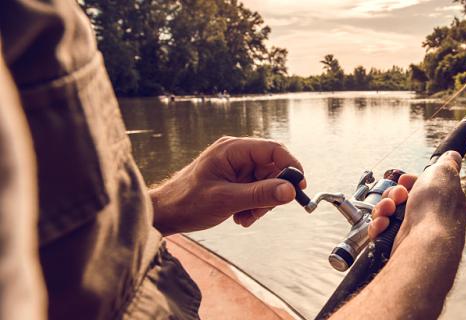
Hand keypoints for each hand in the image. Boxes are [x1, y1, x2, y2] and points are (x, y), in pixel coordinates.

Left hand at [150, 137, 304, 234]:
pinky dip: (252, 206)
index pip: (273, 150)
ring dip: (260, 204)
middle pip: (272, 169)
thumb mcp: (227, 200)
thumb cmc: (187, 202)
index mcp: (233, 149)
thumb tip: (291, 191)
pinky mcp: (233, 180)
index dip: (291, 167)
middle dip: (271, 193)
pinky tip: (239, 216)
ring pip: (266, 183)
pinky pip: (255, 191)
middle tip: (260, 211)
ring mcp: (235, 167)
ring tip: (244, 217)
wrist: (164, 214)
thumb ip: (260, 194)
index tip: (300, 187)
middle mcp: (236, 154)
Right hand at [368, 151, 465, 249]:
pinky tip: (383, 224)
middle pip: (402, 199)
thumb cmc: (436, 209)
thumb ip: (448, 164)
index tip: (405, 181)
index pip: (423, 187)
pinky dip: (379, 225)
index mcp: (444, 201)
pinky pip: (381, 230)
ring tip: (388, 210)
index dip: (410, 182)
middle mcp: (430, 218)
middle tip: (398, 195)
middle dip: (393, 193)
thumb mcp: (444, 174)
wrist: (424, 243)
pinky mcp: (398, 245)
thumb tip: (453, 156)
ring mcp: (414, 233)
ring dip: (383, 207)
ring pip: (389, 213)